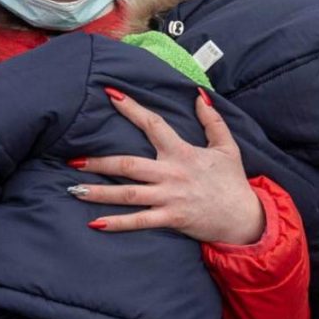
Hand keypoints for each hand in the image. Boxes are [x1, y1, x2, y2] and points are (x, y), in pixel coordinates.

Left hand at [69, 88, 264, 244]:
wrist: (245, 219)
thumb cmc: (232, 182)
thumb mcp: (227, 147)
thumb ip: (212, 121)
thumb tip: (198, 95)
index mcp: (182, 152)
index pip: (153, 124)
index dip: (132, 109)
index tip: (111, 95)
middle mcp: (171, 173)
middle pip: (129, 164)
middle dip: (99, 162)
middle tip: (73, 160)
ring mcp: (169, 197)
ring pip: (128, 194)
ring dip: (99, 192)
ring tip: (73, 190)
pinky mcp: (171, 219)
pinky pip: (140, 221)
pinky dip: (117, 223)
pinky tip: (95, 223)